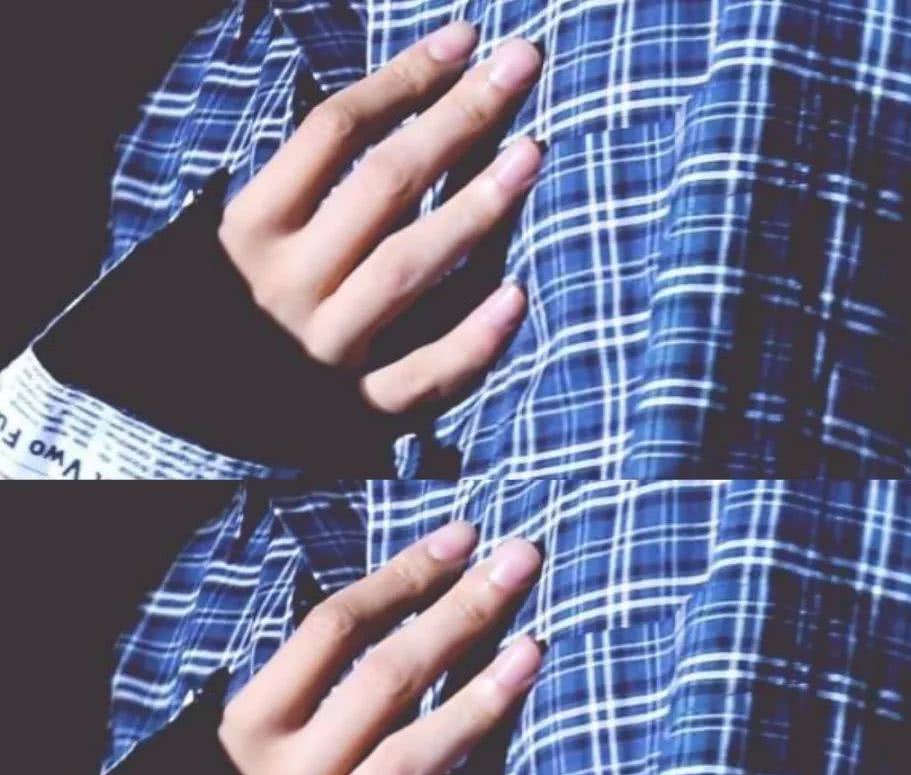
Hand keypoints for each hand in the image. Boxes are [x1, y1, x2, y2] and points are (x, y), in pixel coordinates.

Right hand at [217, 519, 541, 774]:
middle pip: (385, 682)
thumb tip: (399, 601)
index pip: (335, 629)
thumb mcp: (233, 732)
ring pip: (406, 767)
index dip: (405, 576)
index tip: (465, 537)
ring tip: (532, 652)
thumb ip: (302, 682)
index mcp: (251, 726)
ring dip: (475, 706)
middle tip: (522, 563)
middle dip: (459, 614)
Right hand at [218, 22, 543, 418]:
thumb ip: (305, 182)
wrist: (194, 412)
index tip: (464, 39)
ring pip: (407, 268)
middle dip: (458, 118)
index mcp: (253, 227)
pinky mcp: (355, 410)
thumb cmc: (236, 302)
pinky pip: (421, 376)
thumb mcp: (244, 232)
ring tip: (529, 155)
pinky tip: (515, 294)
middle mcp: (287, 283)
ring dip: (475, 209)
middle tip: (521, 66)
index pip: (336, 130)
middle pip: (384, 184)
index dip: (405, 77)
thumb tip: (397, 104)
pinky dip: (471, 341)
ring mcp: (324, 348)